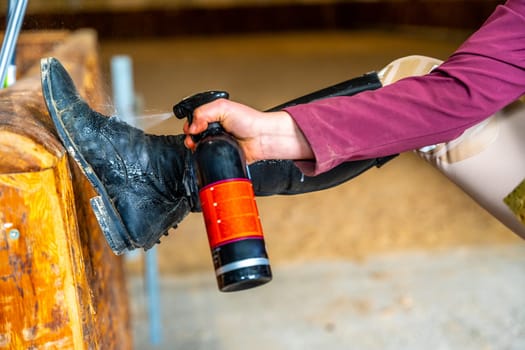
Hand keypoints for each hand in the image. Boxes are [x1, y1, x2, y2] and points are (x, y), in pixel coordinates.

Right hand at [183, 98, 313, 162]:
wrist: (260, 138)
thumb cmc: (249, 120)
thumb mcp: (223, 107)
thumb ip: (204, 112)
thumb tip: (193, 125)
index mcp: (214, 116)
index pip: (194, 119)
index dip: (190, 124)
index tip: (191, 129)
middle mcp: (215, 128)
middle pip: (194, 134)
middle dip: (190, 136)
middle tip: (193, 138)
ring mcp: (218, 142)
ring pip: (199, 146)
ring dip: (196, 146)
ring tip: (198, 145)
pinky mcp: (221, 154)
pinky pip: (209, 157)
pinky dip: (206, 156)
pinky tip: (208, 152)